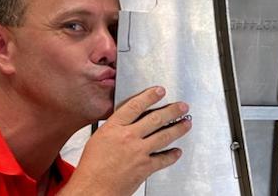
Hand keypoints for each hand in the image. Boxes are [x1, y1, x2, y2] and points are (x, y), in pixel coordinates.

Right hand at [58, 86, 191, 195]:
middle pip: (155, 119)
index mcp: (113, 128)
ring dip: (178, 128)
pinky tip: (177, 151)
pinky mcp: (145, 168)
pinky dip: (172, 155)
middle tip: (182, 106)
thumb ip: (114, 129)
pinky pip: (164, 159)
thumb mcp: (97, 139)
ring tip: (186, 123)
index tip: (159, 91)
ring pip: (163, 136)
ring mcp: (138, 152)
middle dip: (172, 110)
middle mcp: (128, 137)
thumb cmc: (91, 168)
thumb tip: (127, 123)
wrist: (93, 189)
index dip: (150, 96)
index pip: (135, 106)